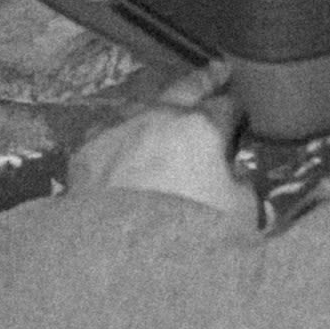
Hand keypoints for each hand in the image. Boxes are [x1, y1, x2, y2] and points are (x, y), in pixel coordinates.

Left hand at [68, 61, 256, 224]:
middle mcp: (159, 117)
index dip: (237, 108)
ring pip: (143, 102)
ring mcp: (119, 129)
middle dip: (206, 78)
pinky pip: (108, 129)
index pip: (228, 106)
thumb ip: (242, 185)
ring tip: (168, 104)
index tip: (241, 110)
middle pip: (187, 87)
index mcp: (202, 128)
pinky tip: (123, 135)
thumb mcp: (238, 214)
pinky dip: (120, 130)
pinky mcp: (87, 151)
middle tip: (218, 70)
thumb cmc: (189, 236)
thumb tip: (235, 173)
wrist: (122, 258)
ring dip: (159, 104)